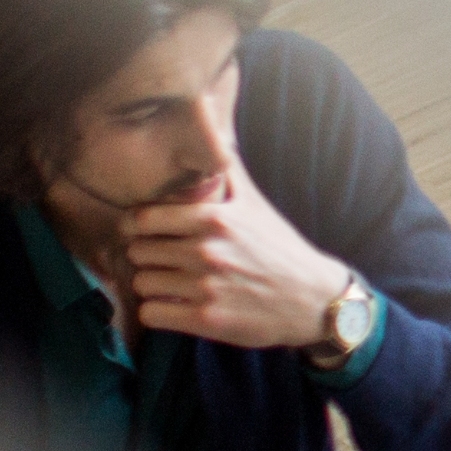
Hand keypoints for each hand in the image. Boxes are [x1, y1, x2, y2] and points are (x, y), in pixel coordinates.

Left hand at [117, 169, 351, 352]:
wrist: (313, 300)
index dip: (137, 225)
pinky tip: (178, 306)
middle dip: (147, 257)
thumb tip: (215, 130)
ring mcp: (206, 288)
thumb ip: (228, 171)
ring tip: (173, 283)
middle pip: (138, 252)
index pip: (143, 218)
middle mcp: (207, 252)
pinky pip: (151, 314)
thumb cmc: (279, 249)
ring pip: (142, 284)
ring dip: (153, 286)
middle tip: (163, 260)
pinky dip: (159, 312)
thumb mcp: (256, 205)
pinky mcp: (206, 320)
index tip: (145, 232)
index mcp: (215, 219)